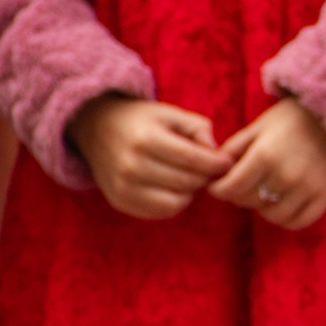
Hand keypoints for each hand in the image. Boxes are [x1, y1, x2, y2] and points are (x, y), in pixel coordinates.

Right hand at [67, 95, 228, 219]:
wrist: (98, 128)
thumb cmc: (142, 120)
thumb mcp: (171, 113)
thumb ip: (198, 129)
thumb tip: (217, 155)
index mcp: (146, 139)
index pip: (192, 159)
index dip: (216, 163)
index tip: (227, 162)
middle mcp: (131, 166)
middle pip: (186, 182)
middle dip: (206, 177)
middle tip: (211, 169)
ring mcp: (123, 187)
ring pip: (175, 202)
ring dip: (191, 191)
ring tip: (192, 176)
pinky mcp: (120, 202)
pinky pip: (159, 212)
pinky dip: (175, 202)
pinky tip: (175, 187)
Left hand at [206, 97, 325, 231]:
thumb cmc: (293, 117)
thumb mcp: (259, 126)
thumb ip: (234, 148)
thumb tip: (214, 169)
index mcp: (265, 155)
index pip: (230, 189)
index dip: (218, 189)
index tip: (218, 185)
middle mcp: (285, 175)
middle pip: (249, 202)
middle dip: (239, 194)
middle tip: (242, 184)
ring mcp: (307, 187)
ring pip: (272, 215)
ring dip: (263, 206)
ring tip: (264, 192)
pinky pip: (298, 221)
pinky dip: (286, 217)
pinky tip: (282, 203)